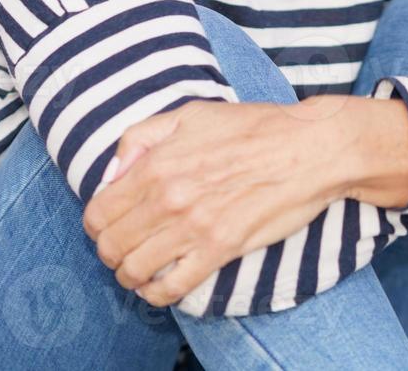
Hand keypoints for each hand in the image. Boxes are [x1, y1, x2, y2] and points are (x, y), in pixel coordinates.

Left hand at [81, 97, 350, 307]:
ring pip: (134, 270)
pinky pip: (173, 288)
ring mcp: (194, 226)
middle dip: (110, 252)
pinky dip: (159, 294)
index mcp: (156, 163)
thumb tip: (113, 173)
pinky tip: (161, 286)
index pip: (98, 212)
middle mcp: (169, 198)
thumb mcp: (190, 114)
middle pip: (110, 246)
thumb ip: (141, 138)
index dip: (97, 224)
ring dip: (130, 275)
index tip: (109, 225)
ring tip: (140, 269)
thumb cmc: (253, 127)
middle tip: (123, 249)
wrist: (310, 148)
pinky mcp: (221, 249)